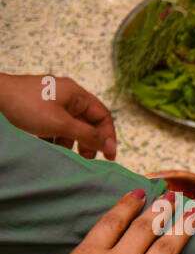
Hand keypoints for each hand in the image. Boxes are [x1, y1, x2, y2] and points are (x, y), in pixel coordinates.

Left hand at [0, 73, 116, 158]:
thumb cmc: (26, 106)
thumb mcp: (61, 124)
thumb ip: (87, 135)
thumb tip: (109, 145)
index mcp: (76, 94)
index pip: (102, 116)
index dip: (108, 136)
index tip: (109, 156)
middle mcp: (67, 96)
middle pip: (87, 122)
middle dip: (89, 142)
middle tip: (87, 159)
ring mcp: (52, 102)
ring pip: (71, 126)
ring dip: (71, 142)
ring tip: (66, 155)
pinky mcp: (39, 109)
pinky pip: (55, 126)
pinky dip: (56, 138)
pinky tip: (50, 147)